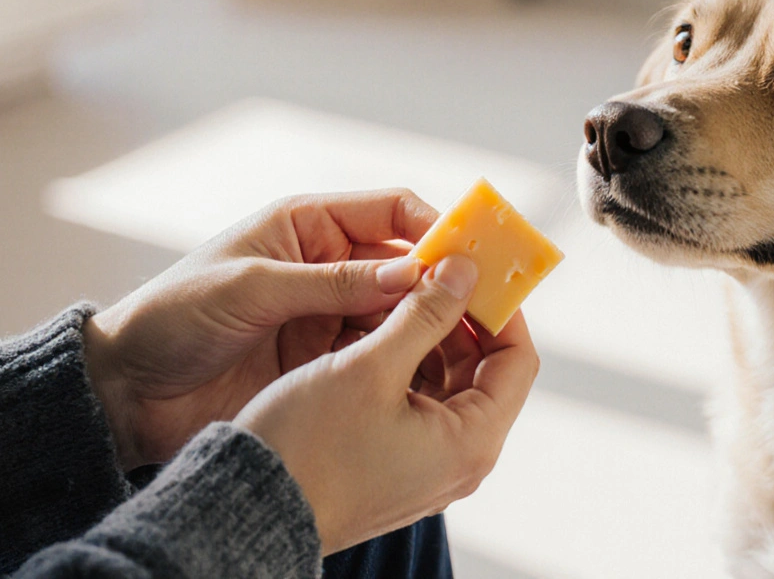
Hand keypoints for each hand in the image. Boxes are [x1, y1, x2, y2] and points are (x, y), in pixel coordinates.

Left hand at [83, 189, 440, 469]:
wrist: (129, 389)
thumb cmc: (175, 316)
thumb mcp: (253, 290)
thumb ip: (334, 282)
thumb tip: (414, 272)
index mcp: (308, 225)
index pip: (392, 211)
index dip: (435, 228)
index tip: (470, 256)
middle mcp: (327, 264)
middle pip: (407, 262)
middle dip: (443, 280)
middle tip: (483, 306)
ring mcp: (328, 312)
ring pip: (400, 310)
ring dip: (429, 323)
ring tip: (462, 344)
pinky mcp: (325, 357)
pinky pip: (379, 350)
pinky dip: (405, 357)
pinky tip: (427, 373)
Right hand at [235, 255, 539, 554]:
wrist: (247, 511)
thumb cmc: (307, 446)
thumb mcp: (370, 366)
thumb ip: (425, 314)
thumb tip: (465, 271)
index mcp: (473, 442)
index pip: (517, 360)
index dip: (501, 309)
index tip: (476, 270)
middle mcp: (461, 460)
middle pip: (483, 371)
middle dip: (459, 318)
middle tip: (432, 272)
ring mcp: (429, 465)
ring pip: (447, 383)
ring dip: (427, 338)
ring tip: (395, 296)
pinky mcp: (397, 465)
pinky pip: (417, 403)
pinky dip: (403, 365)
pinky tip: (373, 332)